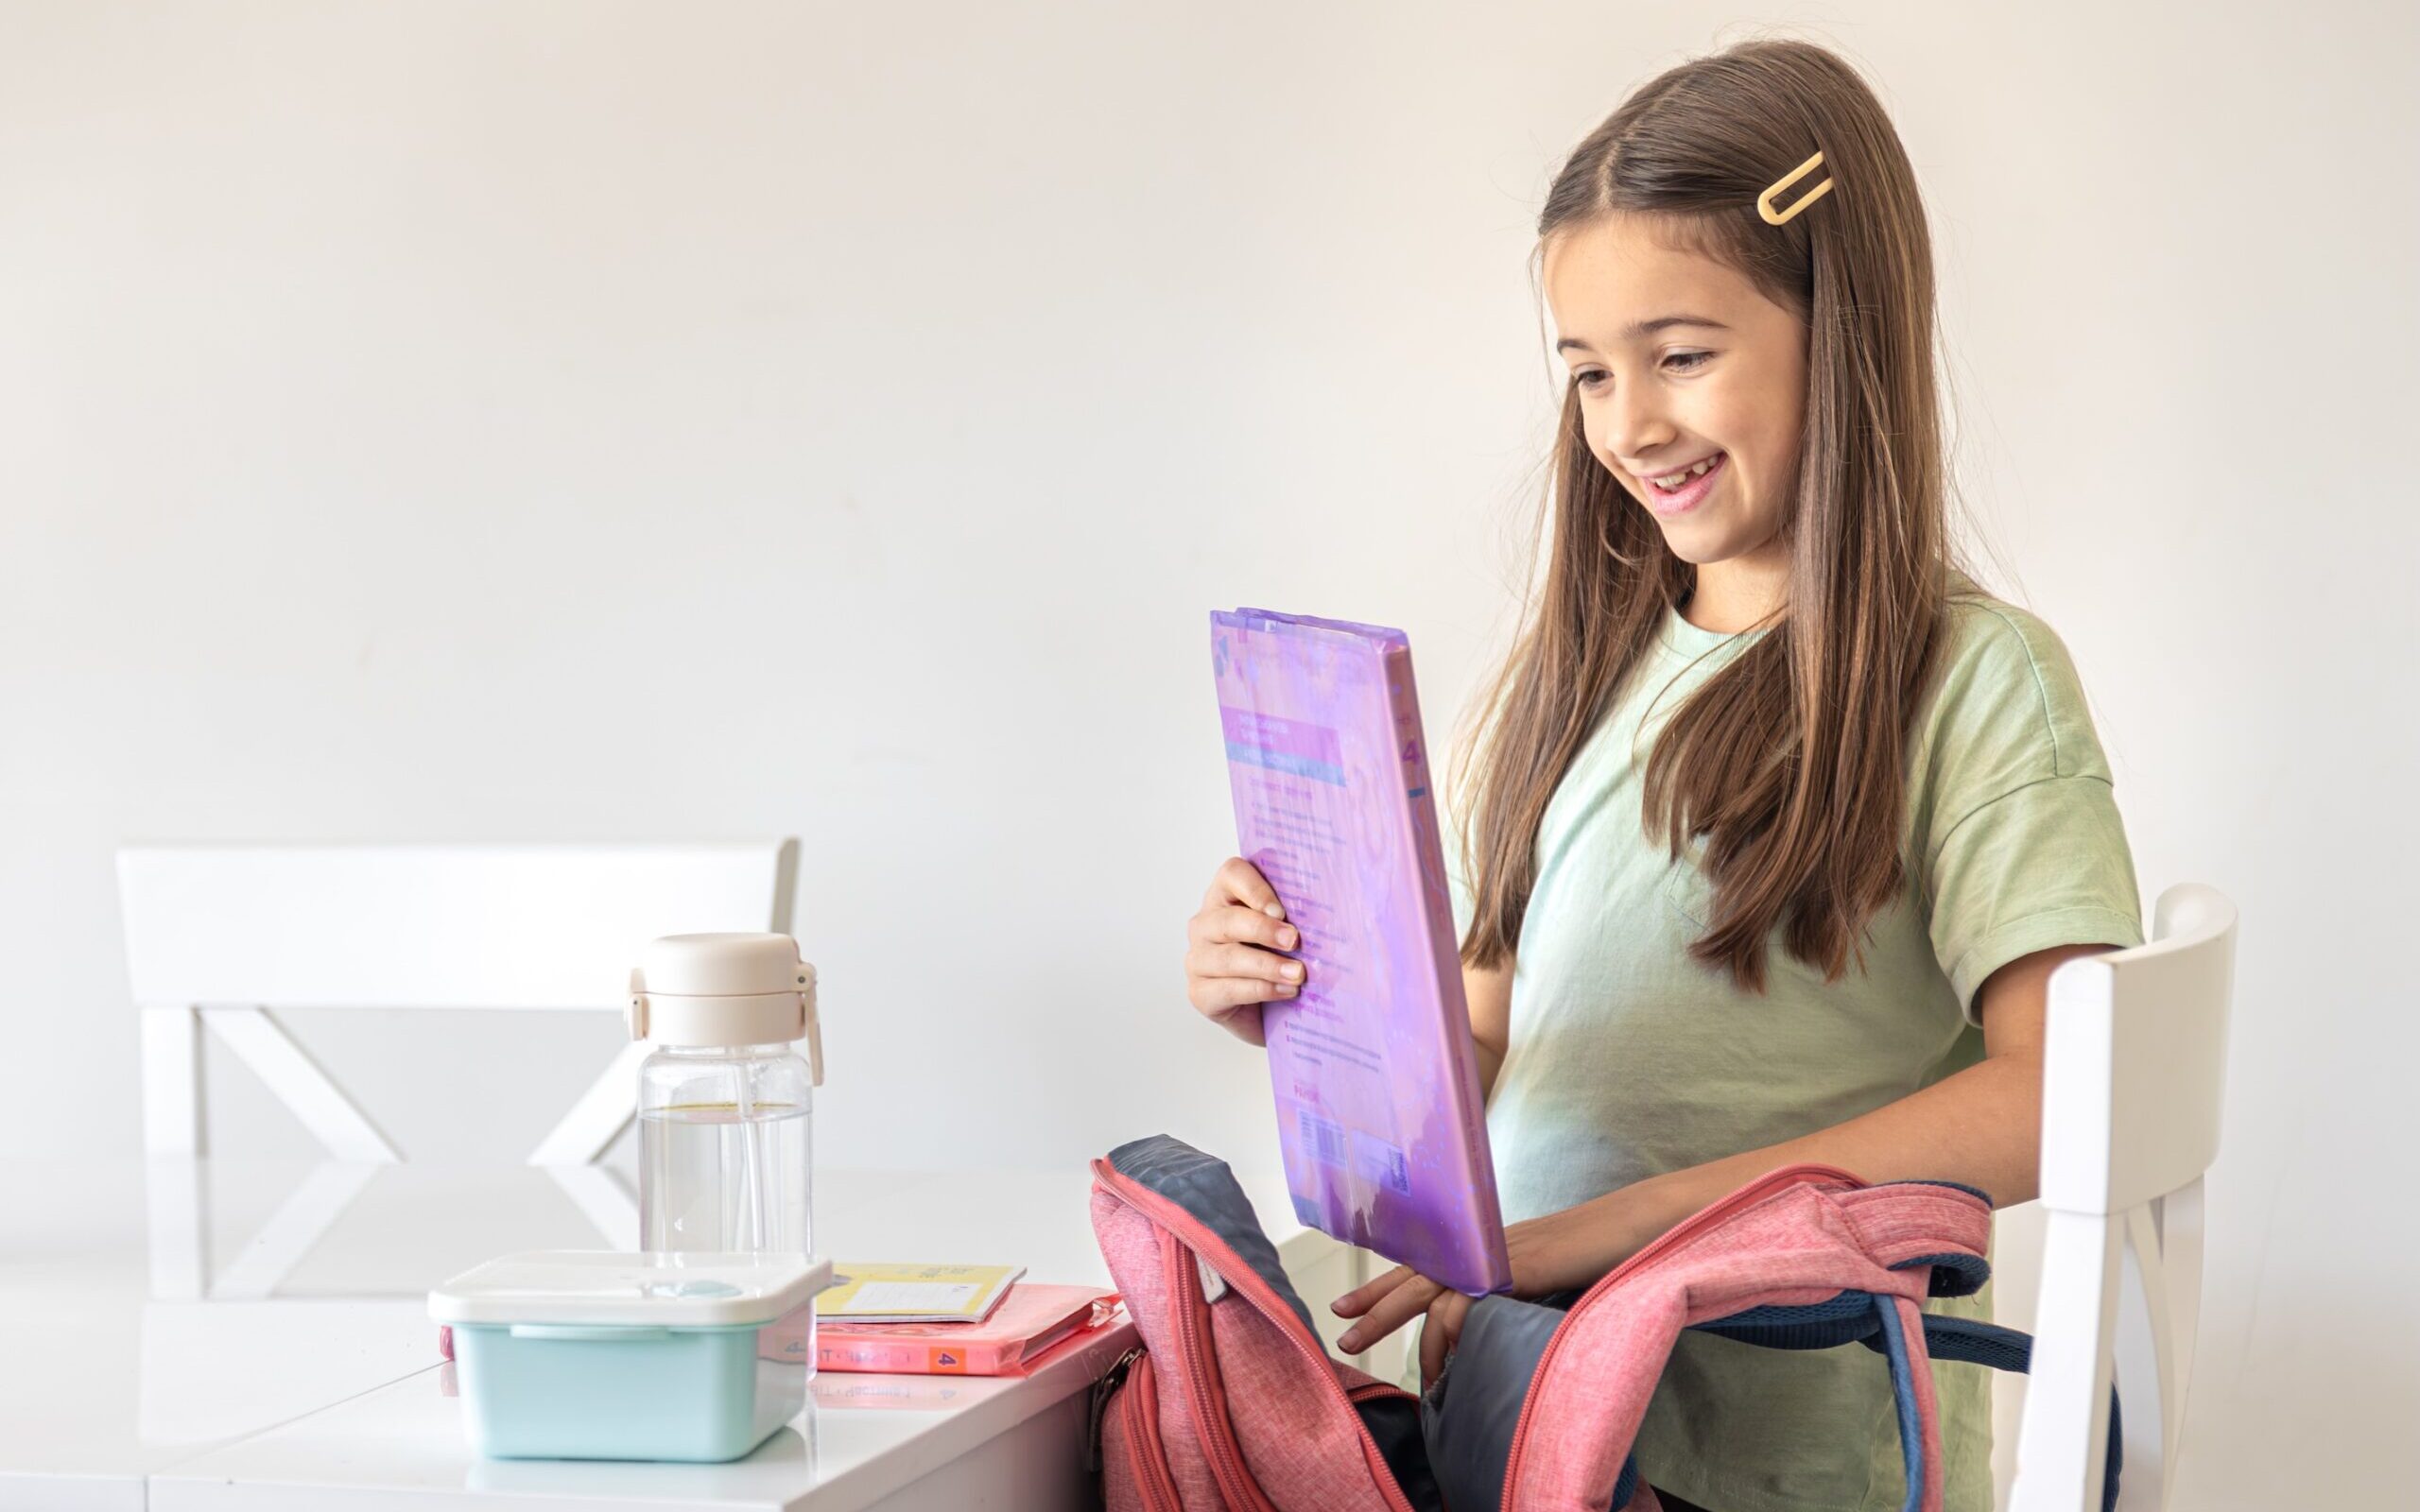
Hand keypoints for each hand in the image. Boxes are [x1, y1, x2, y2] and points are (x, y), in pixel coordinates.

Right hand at [1183, 857, 1305, 1046]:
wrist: (1267, 1013)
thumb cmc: (1279, 961)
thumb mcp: (1288, 931)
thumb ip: (1298, 915)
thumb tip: (1330, 907)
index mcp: (1226, 897)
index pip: (1231, 874)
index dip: (1255, 888)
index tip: (1281, 910)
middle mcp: (1206, 925)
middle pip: (1228, 919)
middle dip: (1264, 929)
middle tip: (1294, 940)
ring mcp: (1199, 960)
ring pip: (1228, 958)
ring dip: (1267, 965)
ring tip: (1298, 973)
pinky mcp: (1201, 994)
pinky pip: (1228, 989)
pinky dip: (1261, 990)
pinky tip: (1286, 991)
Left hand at [1328, 1184, 1676, 1388]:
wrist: (1638, 1225)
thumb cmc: (1599, 1248)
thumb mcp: (1544, 1273)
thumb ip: (1512, 1289)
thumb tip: (1489, 1319)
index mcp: (1487, 1246)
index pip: (1425, 1262)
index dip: (1386, 1283)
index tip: (1350, 1302)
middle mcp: (1485, 1246)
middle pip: (1416, 1273)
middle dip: (1376, 1304)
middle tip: (1341, 1330)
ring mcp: (1500, 1254)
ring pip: (1436, 1292)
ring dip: (1418, 1337)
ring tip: (1413, 1377)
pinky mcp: (1518, 1268)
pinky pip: (1471, 1301)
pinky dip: (1455, 1333)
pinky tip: (1450, 1360)